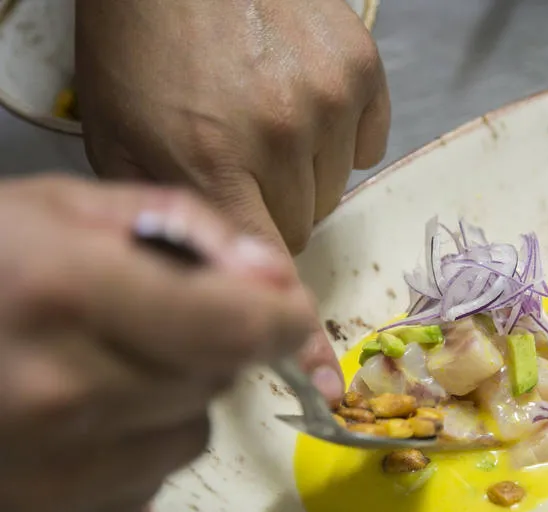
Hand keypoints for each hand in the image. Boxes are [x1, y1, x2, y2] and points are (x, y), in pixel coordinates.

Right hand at [0, 176, 314, 511]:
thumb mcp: (56, 207)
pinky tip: (68, 423)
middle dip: (205, 344)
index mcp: (65, 296)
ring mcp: (50, 475)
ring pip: (189, 435)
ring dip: (169, 400)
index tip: (283, 311)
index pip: (234, 327)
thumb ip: (179, 228)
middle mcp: (63, 396)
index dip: (278, 318)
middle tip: (141, 320)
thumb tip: (272, 278)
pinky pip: (143, 486)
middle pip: (217, 379)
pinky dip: (128, 451)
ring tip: (92, 369)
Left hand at [75, 0, 390, 401]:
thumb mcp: (122, 135)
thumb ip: (170, 217)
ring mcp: (328, 98)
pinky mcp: (361, 68)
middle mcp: (278, 134)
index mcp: (210, 158)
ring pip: (333, 189)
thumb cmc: (143, 39)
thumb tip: (216, 285)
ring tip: (263, 117)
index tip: (329, 378)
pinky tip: (297, 94)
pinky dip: (339, 132)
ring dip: (304, 172)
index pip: (266, 271)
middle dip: (273, 212)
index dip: (296, 331)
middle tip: (239, 164)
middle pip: (302, 229)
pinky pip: (367, 140)